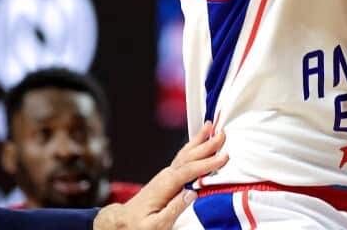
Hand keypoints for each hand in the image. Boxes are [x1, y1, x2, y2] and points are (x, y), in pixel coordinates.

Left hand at [92, 121, 227, 229]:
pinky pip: (183, 158)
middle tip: (221, 135)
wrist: (123, 222)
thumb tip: (192, 194)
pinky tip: (198, 142)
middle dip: (206, 146)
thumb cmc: (138, 225)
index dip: (206, 164)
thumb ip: (174, 209)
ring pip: (185, 154)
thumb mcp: (155, 225)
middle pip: (188, 157)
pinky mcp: (168, 177)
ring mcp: (166, 175)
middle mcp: (165, 177)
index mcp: (163, 187)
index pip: (188, 171)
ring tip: (209, 127)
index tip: (223, 157)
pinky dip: (192, 147)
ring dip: (199, 141)